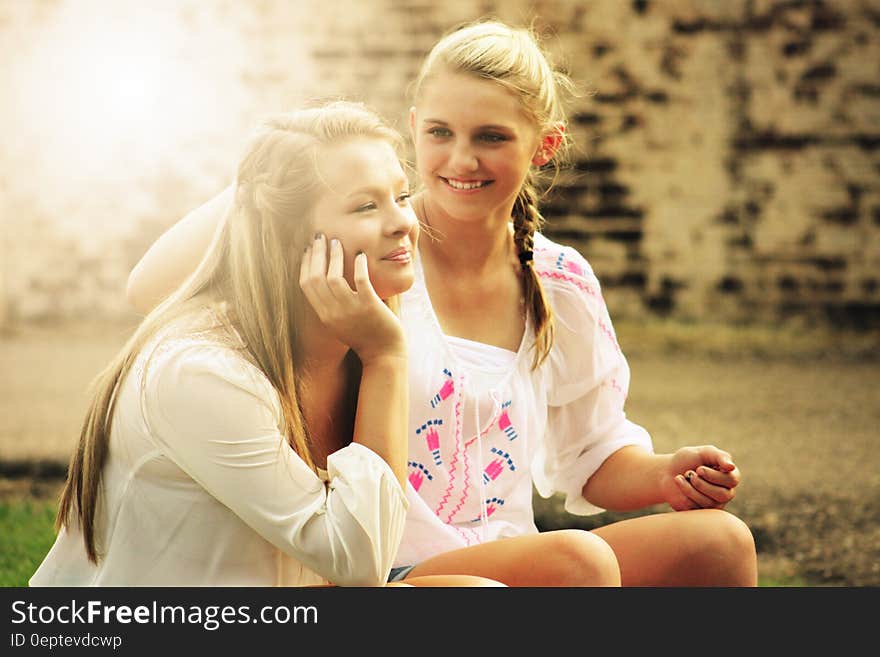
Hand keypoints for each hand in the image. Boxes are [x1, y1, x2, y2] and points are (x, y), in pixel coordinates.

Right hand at [299, 234, 404, 362]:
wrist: (384, 355)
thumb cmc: (365, 336)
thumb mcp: (340, 322)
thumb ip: (332, 304)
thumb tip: (328, 279)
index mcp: (324, 316)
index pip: (306, 285)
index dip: (305, 264)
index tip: (308, 249)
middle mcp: (333, 313)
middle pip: (316, 278)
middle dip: (316, 254)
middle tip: (320, 237)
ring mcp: (351, 310)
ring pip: (334, 277)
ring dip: (334, 256)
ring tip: (337, 242)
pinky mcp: (369, 307)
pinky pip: (360, 281)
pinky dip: (358, 265)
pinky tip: (360, 255)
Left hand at [661, 445, 740, 511]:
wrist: (667, 471)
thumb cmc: (689, 460)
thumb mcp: (703, 452)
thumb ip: (719, 456)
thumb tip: (731, 466)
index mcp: (730, 477)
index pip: (732, 480)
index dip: (714, 475)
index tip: (698, 469)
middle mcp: (726, 493)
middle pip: (722, 495)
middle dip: (702, 484)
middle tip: (689, 473)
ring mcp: (714, 505)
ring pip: (708, 504)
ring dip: (690, 488)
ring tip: (680, 477)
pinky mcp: (699, 512)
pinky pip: (695, 509)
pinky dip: (684, 496)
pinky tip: (679, 486)